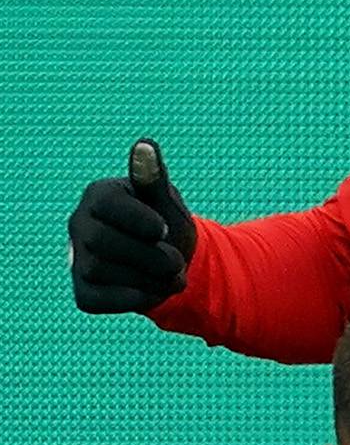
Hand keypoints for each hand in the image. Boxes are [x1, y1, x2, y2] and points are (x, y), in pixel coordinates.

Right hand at [69, 138, 196, 312]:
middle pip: (103, 242)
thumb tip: (146, 144)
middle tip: (176, 262)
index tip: (164, 230)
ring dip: (148, 279)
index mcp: (98, 195)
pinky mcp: (84, 292)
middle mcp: (80, 225)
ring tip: (172, 277)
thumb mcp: (166, 201)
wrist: (171, 267)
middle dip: (150, 256)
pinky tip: (152, 292)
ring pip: (102, 271)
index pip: (107, 205)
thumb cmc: (167, 226)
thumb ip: (154, 177)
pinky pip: (99, 300)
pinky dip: (132, 299)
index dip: (140, 221)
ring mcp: (78, 259)